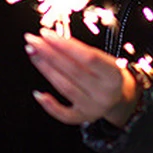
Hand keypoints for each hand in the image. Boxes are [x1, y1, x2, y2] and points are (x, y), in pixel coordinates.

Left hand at [25, 28, 140, 126]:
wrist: (120, 97)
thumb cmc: (107, 73)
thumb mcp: (104, 59)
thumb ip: (82, 51)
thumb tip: (52, 40)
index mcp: (114, 75)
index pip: (87, 57)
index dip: (65, 45)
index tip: (46, 33)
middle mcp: (104, 93)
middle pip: (73, 70)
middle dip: (50, 53)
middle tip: (32, 40)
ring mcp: (93, 108)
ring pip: (65, 87)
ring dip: (46, 69)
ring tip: (32, 54)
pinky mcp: (82, 118)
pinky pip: (64, 114)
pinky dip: (49, 105)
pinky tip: (37, 93)